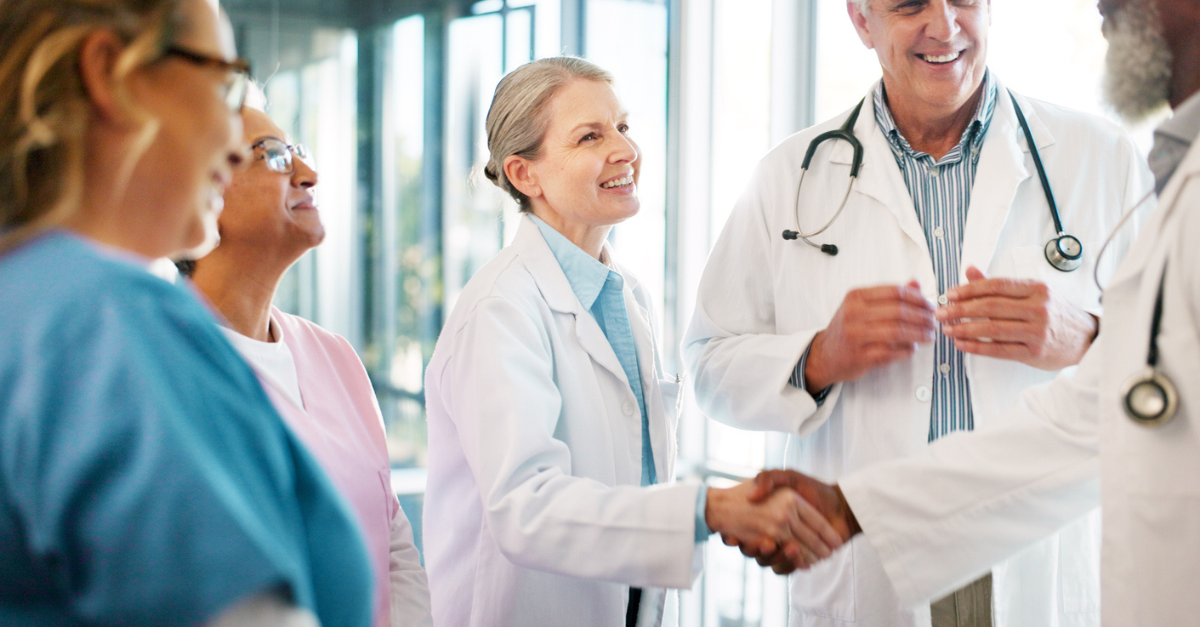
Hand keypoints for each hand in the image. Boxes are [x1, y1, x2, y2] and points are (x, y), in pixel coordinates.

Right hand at [705, 480, 845, 571]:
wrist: (842, 507)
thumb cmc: (816, 489)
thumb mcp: (788, 476)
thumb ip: (768, 478)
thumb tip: (752, 496)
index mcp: (767, 515)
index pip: (748, 527)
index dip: (736, 535)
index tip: (730, 537)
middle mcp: (775, 529)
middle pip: (760, 546)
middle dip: (759, 548)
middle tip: (764, 544)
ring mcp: (785, 544)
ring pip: (773, 559)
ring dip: (781, 557)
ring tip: (792, 549)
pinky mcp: (796, 558)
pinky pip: (784, 568)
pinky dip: (793, 566)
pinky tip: (803, 562)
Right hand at [805, 281, 935, 390]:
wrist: (824, 355)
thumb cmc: (848, 328)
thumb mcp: (863, 306)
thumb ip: (889, 294)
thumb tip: (916, 283)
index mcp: (856, 297)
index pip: (894, 292)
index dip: (918, 298)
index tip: (930, 305)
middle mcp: (853, 314)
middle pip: (898, 311)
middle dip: (922, 317)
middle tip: (933, 322)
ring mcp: (855, 336)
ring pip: (897, 332)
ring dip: (919, 334)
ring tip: (929, 336)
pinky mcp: (860, 356)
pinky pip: (891, 352)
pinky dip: (907, 351)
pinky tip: (912, 349)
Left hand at [936, 266, 1097, 369]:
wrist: (1085, 338)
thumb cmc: (1056, 313)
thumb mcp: (1032, 292)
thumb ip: (999, 284)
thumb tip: (970, 271)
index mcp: (1037, 289)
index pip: (996, 285)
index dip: (969, 289)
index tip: (950, 294)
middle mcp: (1038, 308)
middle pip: (990, 306)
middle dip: (960, 309)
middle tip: (941, 312)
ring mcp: (1037, 331)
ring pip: (992, 329)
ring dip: (964, 328)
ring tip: (947, 328)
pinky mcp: (1034, 352)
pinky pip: (998, 350)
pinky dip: (976, 347)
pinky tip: (961, 344)